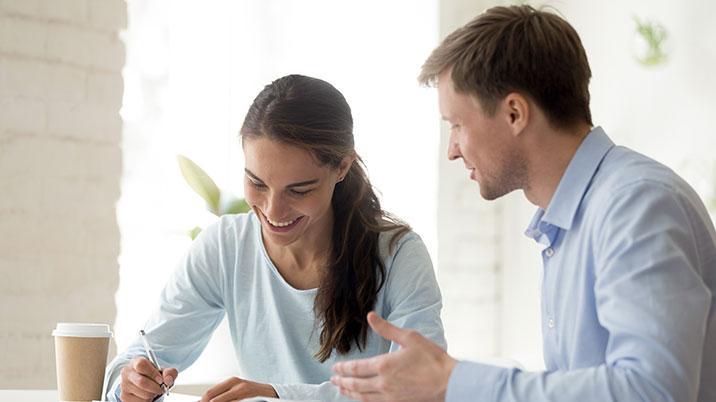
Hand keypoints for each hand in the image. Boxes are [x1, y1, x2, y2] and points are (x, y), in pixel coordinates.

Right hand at [120, 356, 176, 401]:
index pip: (141, 365)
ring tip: (153, 391)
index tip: (161, 380)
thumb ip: (169, 373)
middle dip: (155, 387)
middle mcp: (127, 373)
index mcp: (136, 362)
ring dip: (153, 395)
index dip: (153, 373)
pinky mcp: (124, 397)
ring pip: (143, 394)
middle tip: (161, 388)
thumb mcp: (163, 371)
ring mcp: (124, 385)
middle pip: (142, 382)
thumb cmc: (153, 375)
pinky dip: (148, 400)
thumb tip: (168, 380)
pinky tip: (147, 395)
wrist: (144, 381)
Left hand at [200, 377, 277, 401]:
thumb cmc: (254, 393)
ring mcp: (241, 389)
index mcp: (231, 382)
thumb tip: (207, 400)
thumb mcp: (238, 391)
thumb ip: (225, 395)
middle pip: (211, 395)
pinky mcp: (246, 394)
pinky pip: (231, 401)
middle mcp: (235, 383)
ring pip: (219, 399)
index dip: (202, 400)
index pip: (210, 392)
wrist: (271, 392)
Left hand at [331, 312, 456, 401]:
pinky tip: (360, 399)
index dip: (344, 368)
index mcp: (384, 365)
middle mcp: (383, 383)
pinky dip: (363, 401)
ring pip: (363, 397)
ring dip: (350, 393)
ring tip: (341, 389)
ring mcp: (390, 396)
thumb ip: (387, 328)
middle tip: (333, 379)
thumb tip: (370, 316)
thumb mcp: (409, 337)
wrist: (449, 382)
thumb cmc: (432, 358)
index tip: (335, 367)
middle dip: (343, 381)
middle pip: (356, 384)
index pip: (357, 368)